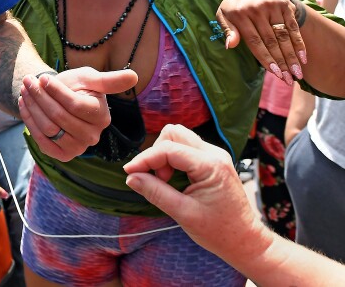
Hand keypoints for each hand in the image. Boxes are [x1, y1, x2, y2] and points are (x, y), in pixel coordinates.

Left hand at [17, 66, 138, 161]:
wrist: (62, 100)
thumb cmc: (78, 87)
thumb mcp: (91, 79)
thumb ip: (109, 80)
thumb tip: (135, 77)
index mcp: (101, 116)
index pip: (74, 105)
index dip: (56, 91)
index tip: (43, 77)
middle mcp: (93, 136)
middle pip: (59, 117)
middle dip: (40, 97)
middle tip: (28, 81)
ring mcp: (78, 148)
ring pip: (48, 128)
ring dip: (32, 107)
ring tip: (24, 91)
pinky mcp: (63, 155)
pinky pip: (42, 141)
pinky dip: (29, 122)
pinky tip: (24, 105)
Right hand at [123, 124, 269, 263]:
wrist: (245, 241)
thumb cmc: (219, 232)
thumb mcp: (183, 213)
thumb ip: (155, 192)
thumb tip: (131, 177)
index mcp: (211, 166)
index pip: (168, 149)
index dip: (144, 159)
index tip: (129, 172)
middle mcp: (215, 154)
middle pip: (174, 133)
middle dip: (157, 152)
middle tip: (156, 178)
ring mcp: (216, 156)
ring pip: (179, 138)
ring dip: (164, 155)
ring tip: (165, 180)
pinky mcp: (213, 161)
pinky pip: (186, 148)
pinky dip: (173, 159)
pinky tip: (173, 179)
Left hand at [215, 0, 305, 84]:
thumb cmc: (237, 4)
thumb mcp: (224, 13)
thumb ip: (227, 30)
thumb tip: (229, 46)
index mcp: (239, 14)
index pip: (254, 41)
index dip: (265, 58)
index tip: (274, 73)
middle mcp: (256, 10)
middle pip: (271, 42)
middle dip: (281, 63)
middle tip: (288, 80)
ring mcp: (272, 6)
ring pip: (284, 36)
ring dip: (292, 57)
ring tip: (297, 74)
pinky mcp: (285, 5)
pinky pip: (293, 27)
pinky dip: (299, 43)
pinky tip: (303, 57)